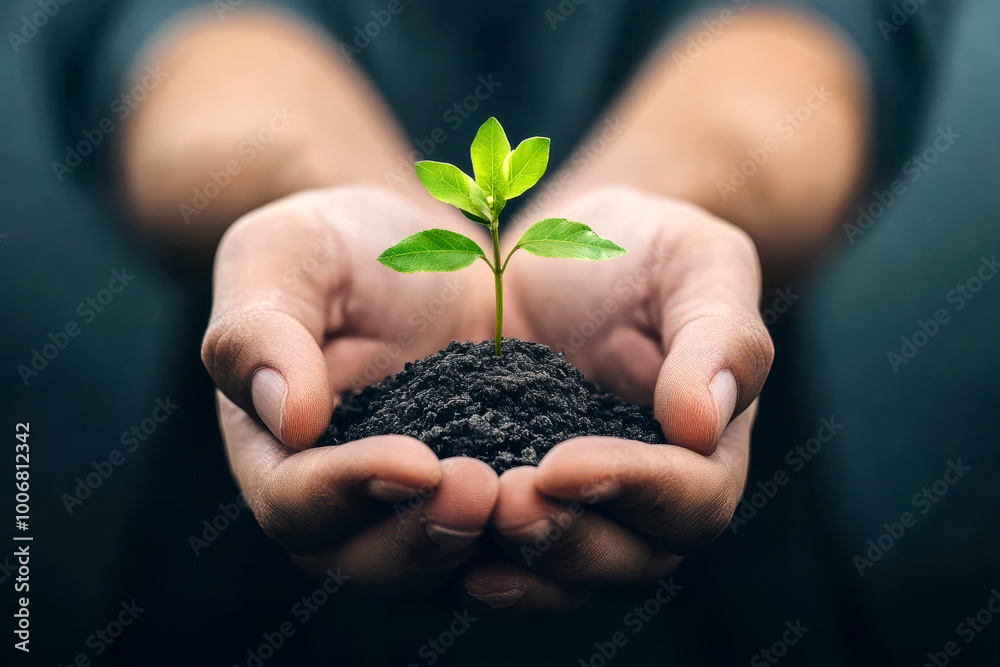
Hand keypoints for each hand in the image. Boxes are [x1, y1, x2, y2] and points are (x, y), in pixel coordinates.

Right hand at [202, 186, 498, 588]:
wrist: (423, 252)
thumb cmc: (338, 245)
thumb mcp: (283, 257)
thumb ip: (259, 331)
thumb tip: (289, 417)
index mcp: (274, 449)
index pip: (294, 501)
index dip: (347, 492)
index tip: (415, 461)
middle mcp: (337, 500)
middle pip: (366, 559)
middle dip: (423, 535)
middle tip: (480, 488)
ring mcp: (410, 509)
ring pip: (437, 568)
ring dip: (479, 548)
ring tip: (527, 500)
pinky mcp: (477, 498)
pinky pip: (500, 544)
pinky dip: (530, 541)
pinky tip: (569, 508)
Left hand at [465, 187, 772, 607]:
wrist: (562, 253)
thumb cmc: (646, 250)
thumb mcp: (698, 265)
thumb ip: (720, 336)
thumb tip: (705, 422)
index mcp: (705, 450)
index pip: (691, 498)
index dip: (634, 489)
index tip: (563, 465)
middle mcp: (647, 500)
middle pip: (626, 558)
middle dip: (565, 538)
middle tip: (504, 501)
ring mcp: (578, 510)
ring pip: (560, 574)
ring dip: (515, 561)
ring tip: (457, 518)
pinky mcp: (512, 500)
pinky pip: (498, 555)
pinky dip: (465, 559)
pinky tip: (429, 542)